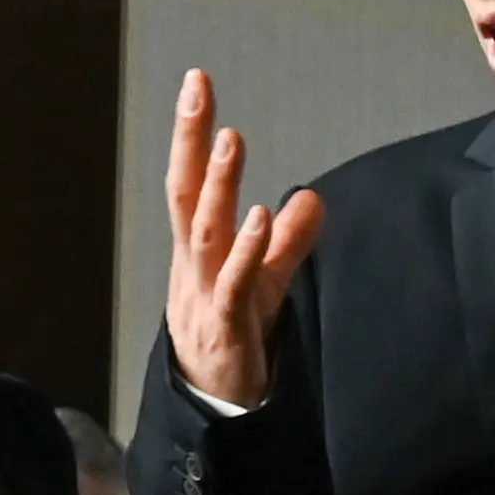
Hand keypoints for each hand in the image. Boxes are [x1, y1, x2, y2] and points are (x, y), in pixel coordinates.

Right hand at [161, 68, 325, 406]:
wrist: (217, 411)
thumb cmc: (236, 340)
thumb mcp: (266, 284)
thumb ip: (287, 243)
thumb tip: (308, 198)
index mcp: (197, 251)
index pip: (191, 181)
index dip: (193, 134)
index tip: (198, 84)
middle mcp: (192, 266)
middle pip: (185, 192)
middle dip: (190, 139)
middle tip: (198, 88)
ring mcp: (204, 296)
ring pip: (206, 233)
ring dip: (220, 185)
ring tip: (232, 139)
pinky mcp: (227, 328)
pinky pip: (236, 284)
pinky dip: (247, 249)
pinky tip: (261, 216)